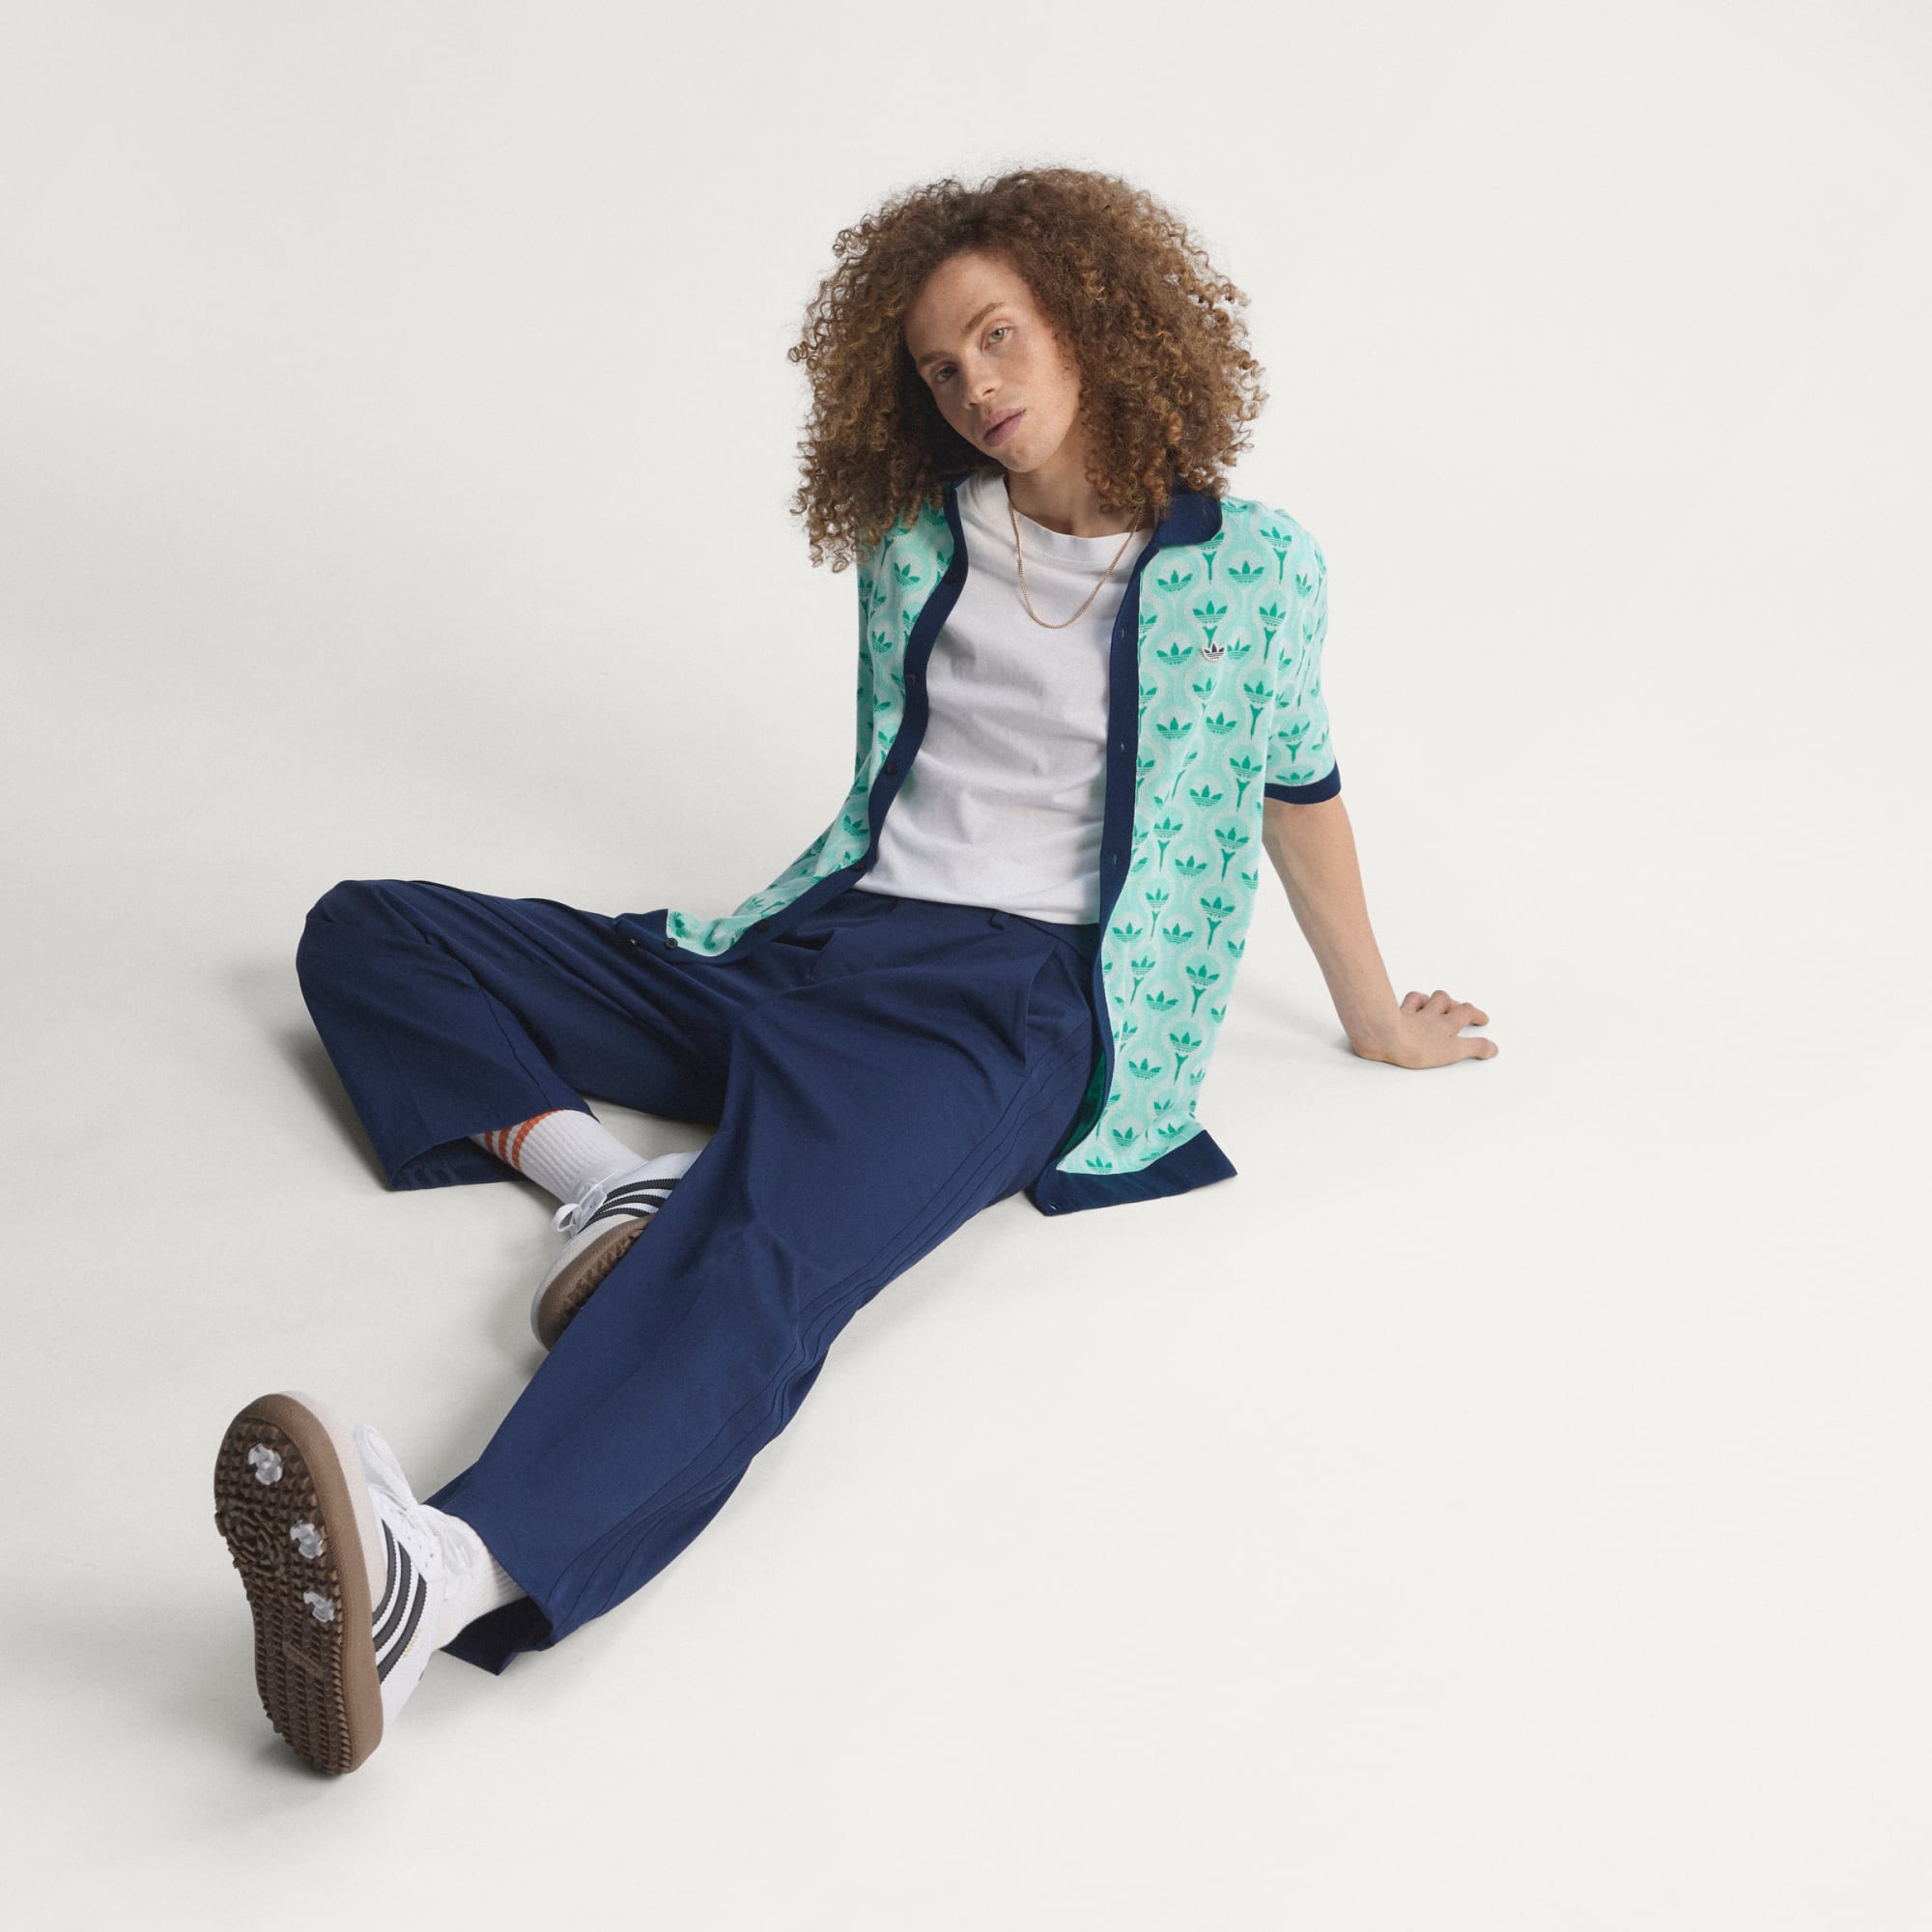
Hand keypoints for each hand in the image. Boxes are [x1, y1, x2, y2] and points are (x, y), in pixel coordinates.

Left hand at [1351, 989, 1497, 1067]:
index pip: (1466, 1013)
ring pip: (1424, 999)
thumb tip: (1493, 1048)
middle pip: (1445, 1001)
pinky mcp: (1392, 1017)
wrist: (1385, 1037)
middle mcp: (1429, 1017)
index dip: (1476, 1014)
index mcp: (1445, 1025)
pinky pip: (1402, 1004)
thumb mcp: (1452, 1052)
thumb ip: (1474, 1048)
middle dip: (1454, 1004)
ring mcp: (1410, 1015)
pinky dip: (1409, 1002)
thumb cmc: (1417, 1046)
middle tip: (1461, 1010)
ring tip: (1436, 1003)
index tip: (1482, 1019)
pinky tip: (1411, 1003)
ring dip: (1432, 1000)